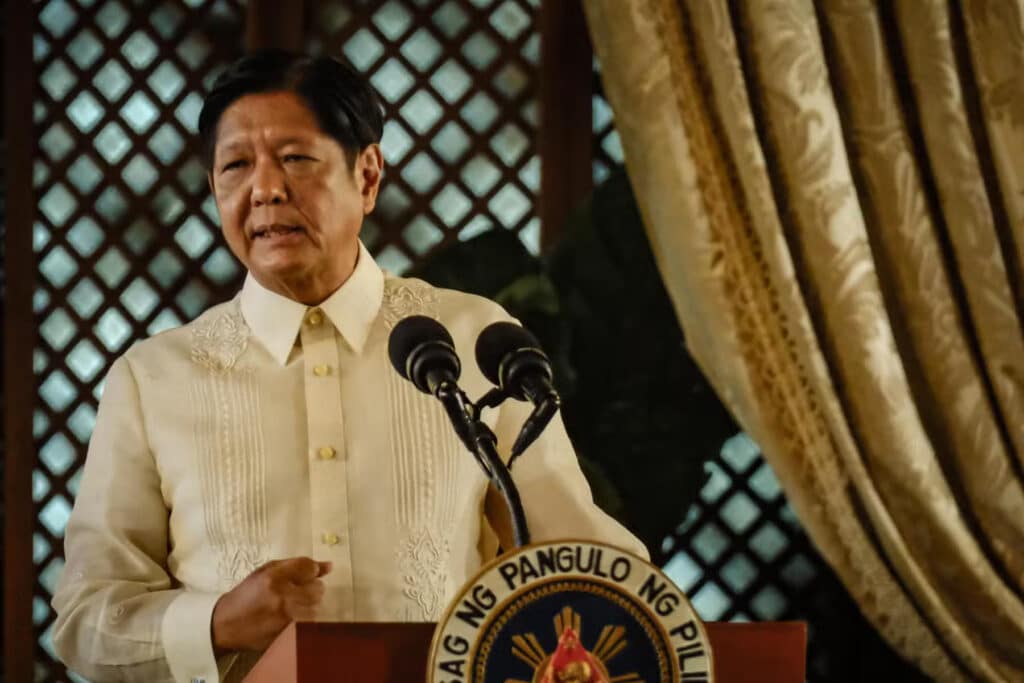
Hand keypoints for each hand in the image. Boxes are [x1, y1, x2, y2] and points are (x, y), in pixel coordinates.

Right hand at [211, 557, 331, 651]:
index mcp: (273, 576)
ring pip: (316, 606)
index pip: (309, 567)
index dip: (311, 571)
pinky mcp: (287, 633)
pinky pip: (310, 622)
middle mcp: (281, 595)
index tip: (305, 575)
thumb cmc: (246, 595)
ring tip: (293, 605)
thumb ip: (297, 566)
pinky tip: (292, 617)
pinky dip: (305, 618)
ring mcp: (285, 617)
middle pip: (318, 587)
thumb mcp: (266, 572)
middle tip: (298, 592)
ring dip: (309, 605)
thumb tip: (329, 566)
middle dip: (311, 588)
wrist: (225, 626)